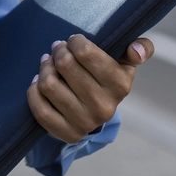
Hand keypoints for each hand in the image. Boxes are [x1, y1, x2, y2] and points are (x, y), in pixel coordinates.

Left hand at [26, 35, 152, 143]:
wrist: (97, 110)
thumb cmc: (107, 76)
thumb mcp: (126, 61)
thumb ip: (141, 48)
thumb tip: (137, 50)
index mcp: (120, 84)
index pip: (84, 52)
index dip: (74, 42)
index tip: (73, 42)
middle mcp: (105, 107)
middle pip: (65, 65)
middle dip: (58, 52)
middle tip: (58, 50)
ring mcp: (85, 123)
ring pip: (48, 84)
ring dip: (44, 68)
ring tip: (48, 64)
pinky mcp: (67, 134)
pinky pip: (40, 109)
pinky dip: (34, 91)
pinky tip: (39, 82)